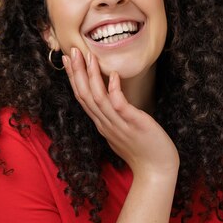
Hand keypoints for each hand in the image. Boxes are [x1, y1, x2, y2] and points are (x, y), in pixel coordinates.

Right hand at [62, 48, 178, 177]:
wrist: (156, 170)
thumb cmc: (142, 149)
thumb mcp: (121, 129)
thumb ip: (112, 115)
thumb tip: (110, 98)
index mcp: (101, 123)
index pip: (82, 96)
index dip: (73, 77)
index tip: (67, 59)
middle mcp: (105, 122)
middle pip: (85, 94)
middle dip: (77, 72)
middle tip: (71, 51)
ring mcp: (118, 124)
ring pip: (98, 97)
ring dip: (92, 75)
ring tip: (88, 56)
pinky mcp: (133, 124)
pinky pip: (120, 105)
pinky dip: (114, 89)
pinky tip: (114, 74)